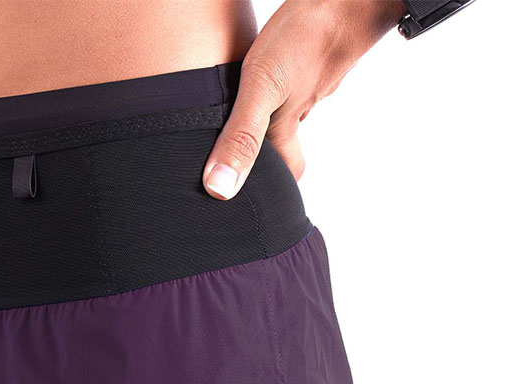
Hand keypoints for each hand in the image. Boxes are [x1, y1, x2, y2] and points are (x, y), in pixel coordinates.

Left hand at [203, 0, 405, 198]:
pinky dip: (273, 88)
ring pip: (285, 111)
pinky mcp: (309, 54)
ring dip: (264, 121)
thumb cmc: (306, 33)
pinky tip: (260, 78)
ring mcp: (308, 80)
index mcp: (286, 126)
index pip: (285, 172)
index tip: (252, 203)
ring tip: (236, 127)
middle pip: (284, 145)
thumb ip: (242, 136)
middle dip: (263, 157)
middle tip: (235, 166)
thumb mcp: (262, 87)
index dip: (272, 190)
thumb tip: (220, 190)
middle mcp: (300, 107)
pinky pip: (289, 81)